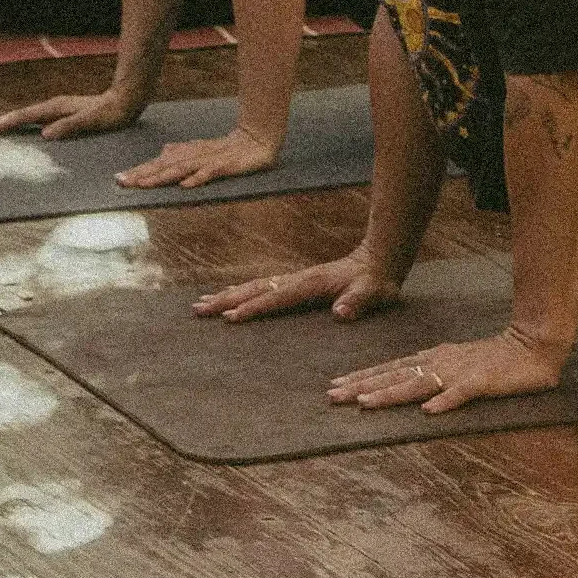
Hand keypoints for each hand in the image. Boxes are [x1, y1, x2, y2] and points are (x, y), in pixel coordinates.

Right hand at [0, 86, 144, 141]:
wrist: (126, 101)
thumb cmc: (110, 114)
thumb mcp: (92, 122)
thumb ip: (69, 126)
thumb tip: (45, 134)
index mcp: (56, 108)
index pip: (25, 117)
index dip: (6, 124)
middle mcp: (53, 107)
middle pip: (21, 114)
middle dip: (1, 121)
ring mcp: (57, 110)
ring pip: (27, 116)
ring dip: (10, 122)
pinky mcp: (62, 114)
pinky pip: (37, 119)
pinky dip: (23, 123)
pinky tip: (22, 128)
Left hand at [117, 123, 282, 193]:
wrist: (256, 139)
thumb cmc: (227, 148)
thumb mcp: (201, 150)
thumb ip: (182, 152)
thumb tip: (163, 151)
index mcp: (187, 153)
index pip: (158, 163)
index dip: (139, 170)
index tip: (118, 179)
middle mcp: (193, 155)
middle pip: (164, 165)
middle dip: (142, 174)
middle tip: (121, 182)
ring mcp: (209, 160)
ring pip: (181, 169)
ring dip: (162, 177)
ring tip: (144, 185)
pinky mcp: (225, 166)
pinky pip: (209, 173)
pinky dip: (197, 178)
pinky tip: (185, 186)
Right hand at [192, 244, 403, 324]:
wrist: (378, 260)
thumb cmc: (377, 282)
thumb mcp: (375, 293)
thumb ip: (359, 301)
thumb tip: (341, 313)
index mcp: (311, 283)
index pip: (277, 296)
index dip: (254, 307)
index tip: (230, 318)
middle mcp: (297, 278)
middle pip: (255, 288)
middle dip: (227, 299)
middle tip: (198, 310)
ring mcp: (294, 279)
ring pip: (254, 286)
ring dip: (228, 295)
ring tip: (201, 304)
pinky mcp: (295, 282)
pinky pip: (261, 287)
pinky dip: (241, 292)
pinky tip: (229, 298)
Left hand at [327, 324, 569, 413]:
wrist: (533, 346)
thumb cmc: (496, 358)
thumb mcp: (458, 364)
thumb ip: (435, 375)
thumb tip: (411, 392)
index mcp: (434, 359)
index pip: (391, 368)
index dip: (362, 377)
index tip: (335, 386)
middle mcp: (440, 362)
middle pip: (395, 375)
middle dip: (362, 386)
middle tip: (332, 396)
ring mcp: (459, 372)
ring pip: (418, 384)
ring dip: (391, 394)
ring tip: (366, 404)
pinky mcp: (482, 382)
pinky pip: (461, 394)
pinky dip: (445, 401)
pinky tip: (429, 412)